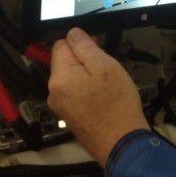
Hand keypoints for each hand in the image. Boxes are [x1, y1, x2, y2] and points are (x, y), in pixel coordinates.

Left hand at [48, 28, 149, 165]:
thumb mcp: (104, 66)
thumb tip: (72, 33)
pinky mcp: (70, 116)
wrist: (121, 143)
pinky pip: (76, 93)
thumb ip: (85, 47)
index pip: (61, 44)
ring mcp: (61, 106)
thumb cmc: (115, 104)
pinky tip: (104, 96)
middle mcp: (54, 92)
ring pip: (72, 77)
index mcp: (59, 77)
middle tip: (107, 67)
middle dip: (84, 60)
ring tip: (108, 83)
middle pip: (65, 62)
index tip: (98, 47)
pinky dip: (88, 90)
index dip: (80, 42)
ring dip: (88, 75)